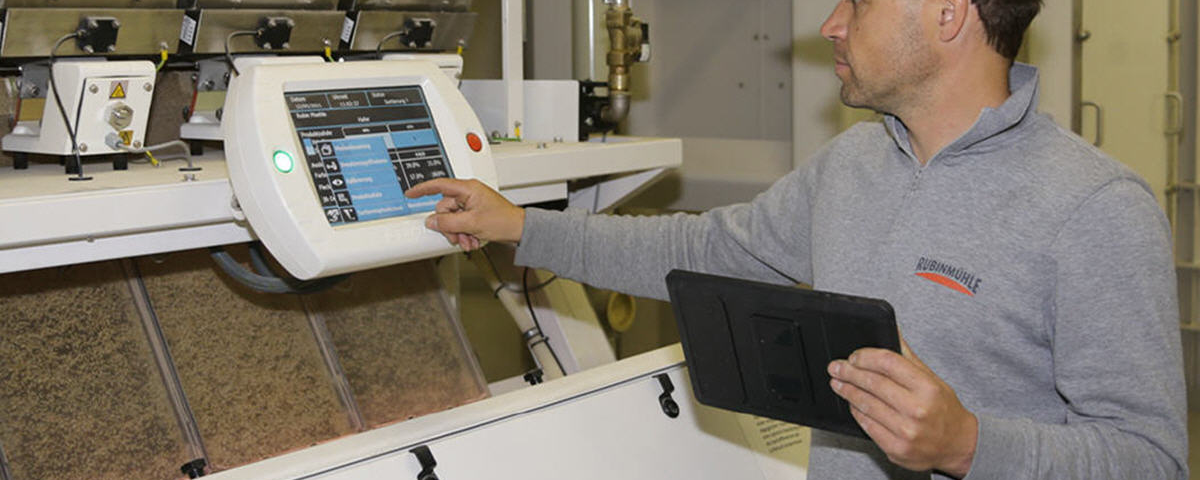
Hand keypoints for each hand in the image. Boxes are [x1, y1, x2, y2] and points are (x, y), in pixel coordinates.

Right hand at [405, 178, 524, 250]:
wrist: (519, 230)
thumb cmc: (504, 220)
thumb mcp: (471, 223)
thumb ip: (448, 222)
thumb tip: (432, 221)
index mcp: (467, 188)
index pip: (439, 185)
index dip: (422, 189)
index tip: (410, 193)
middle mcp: (468, 193)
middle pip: (444, 209)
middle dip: (449, 226)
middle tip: (458, 236)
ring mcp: (471, 204)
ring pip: (452, 219)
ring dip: (457, 232)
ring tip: (469, 240)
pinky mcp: (474, 213)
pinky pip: (460, 223)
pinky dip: (464, 233)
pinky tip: (473, 239)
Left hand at [827, 336, 977, 477]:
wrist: (958, 445)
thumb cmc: (944, 410)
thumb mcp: (933, 380)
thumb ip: (908, 358)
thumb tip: (891, 331)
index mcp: (927, 388)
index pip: (888, 363)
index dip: (866, 357)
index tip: (854, 356)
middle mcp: (917, 410)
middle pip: (873, 384)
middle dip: (849, 373)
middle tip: (836, 367)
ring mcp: (906, 431)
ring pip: (866, 405)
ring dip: (848, 391)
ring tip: (838, 383)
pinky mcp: (896, 448)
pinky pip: (867, 426)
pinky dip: (856, 412)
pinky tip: (852, 403)